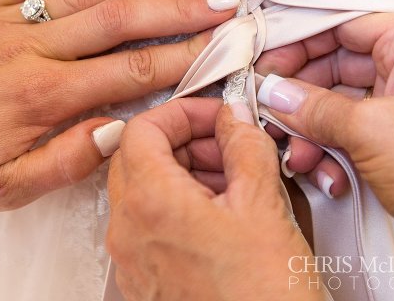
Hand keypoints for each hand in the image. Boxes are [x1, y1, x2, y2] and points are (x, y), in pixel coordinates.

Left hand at [0, 0, 239, 216]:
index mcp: (39, 98)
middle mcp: (26, 51)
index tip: (222, 44)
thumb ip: (69, 159)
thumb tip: (122, 131)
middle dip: (177, 9)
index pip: (129, 70)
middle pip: (116, 20)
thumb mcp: (5, 189)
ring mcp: (2, 24)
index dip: (183, 56)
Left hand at [107, 99, 320, 300]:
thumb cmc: (262, 300)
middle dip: (184, 141)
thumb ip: (244, 147)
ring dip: (183, 173)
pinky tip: (222, 217)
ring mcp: (133, 260)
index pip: (143, 128)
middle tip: (227, 145)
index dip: (182, 112)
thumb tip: (233, 120)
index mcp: (151, 203)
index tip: (214, 115)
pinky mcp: (146, 281)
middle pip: (138, 157)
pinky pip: (149, 226)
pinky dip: (179, 206)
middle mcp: (129, 231)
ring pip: (144, 191)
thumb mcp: (263, 206)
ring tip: (234, 183)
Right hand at [254, 13, 393, 253]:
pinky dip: (328, 152)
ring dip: (309, 131)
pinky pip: (346, 133)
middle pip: (334, 66)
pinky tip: (324, 174)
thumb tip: (272, 93)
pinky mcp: (390, 139)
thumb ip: (312, 107)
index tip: (267, 62)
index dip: (302, 42)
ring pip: (335, 104)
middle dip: (299, 95)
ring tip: (296, 155)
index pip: (345, 26)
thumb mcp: (367, 129)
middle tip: (267, 108)